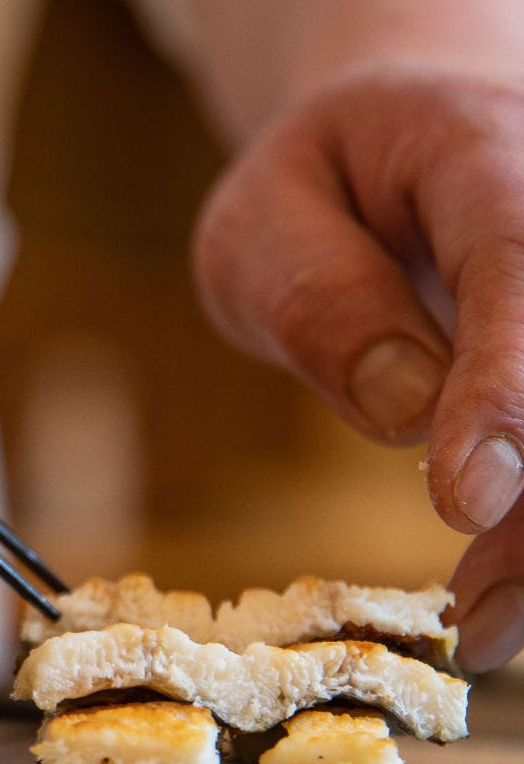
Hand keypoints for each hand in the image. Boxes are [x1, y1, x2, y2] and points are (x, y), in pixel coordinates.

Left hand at [191, 60, 523, 671]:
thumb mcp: (264, 221)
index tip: (470, 499)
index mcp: (483, 152)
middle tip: (472, 618)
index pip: (515, 264)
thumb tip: (403, 407)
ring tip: (476, 633)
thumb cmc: (314, 185)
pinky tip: (496, 601)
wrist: (401, 131)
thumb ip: (320, 299)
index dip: (505, 389)